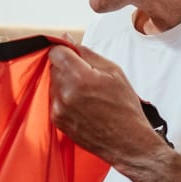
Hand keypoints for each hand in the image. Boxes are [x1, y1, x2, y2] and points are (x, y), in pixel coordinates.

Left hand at [48, 43, 167, 168]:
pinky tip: (83, 105)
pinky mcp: (57, 121)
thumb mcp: (113, 71)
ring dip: (65, 83)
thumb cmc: (125, 108)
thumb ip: (86, 53)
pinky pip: (54, 99)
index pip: (56, 51)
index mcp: (79, 77)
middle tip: (88, 77)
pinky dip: (65, 98)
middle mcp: (64, 93)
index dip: (66, 50)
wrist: (127, 142)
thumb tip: (67, 39)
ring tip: (87, 94)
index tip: (74, 55)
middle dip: (68, 67)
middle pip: (54, 67)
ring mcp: (58, 109)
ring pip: (53, 83)